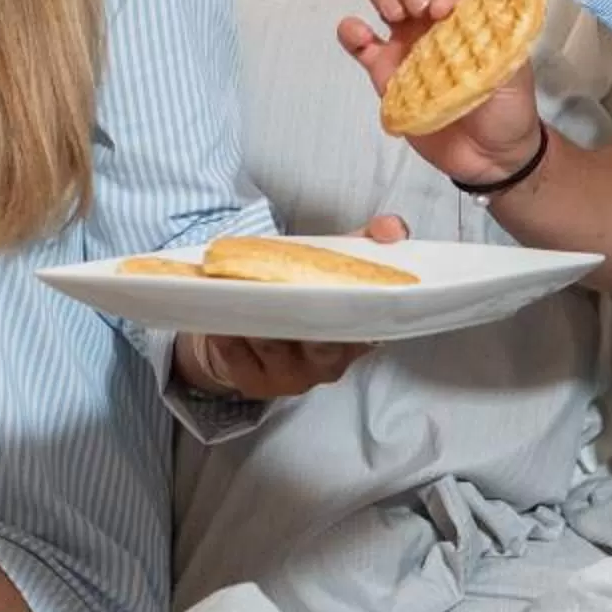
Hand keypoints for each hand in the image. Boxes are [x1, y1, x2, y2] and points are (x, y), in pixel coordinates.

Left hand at [171, 214, 405, 401]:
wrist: (252, 331)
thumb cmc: (300, 298)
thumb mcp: (333, 268)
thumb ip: (365, 244)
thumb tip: (392, 227)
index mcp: (356, 339)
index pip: (365, 327)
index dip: (357, 306)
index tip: (341, 283)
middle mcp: (328, 364)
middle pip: (322, 344)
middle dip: (305, 315)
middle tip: (288, 285)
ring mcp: (290, 377)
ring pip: (277, 347)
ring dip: (259, 320)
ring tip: (243, 292)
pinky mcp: (254, 383)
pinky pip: (240, 360)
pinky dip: (230, 338)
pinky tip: (219, 320)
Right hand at [334, 0, 543, 188]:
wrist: (490, 156)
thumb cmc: (507, 106)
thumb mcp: (513, 66)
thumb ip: (492, 34)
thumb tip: (455, 10)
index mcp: (465, 14)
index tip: (443, 14)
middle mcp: (431, 19)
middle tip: (415, 8)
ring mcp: (404, 42)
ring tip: (393, 17)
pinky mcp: (383, 71)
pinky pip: (357, 41)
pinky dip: (350, 29)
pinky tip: (360, 36)